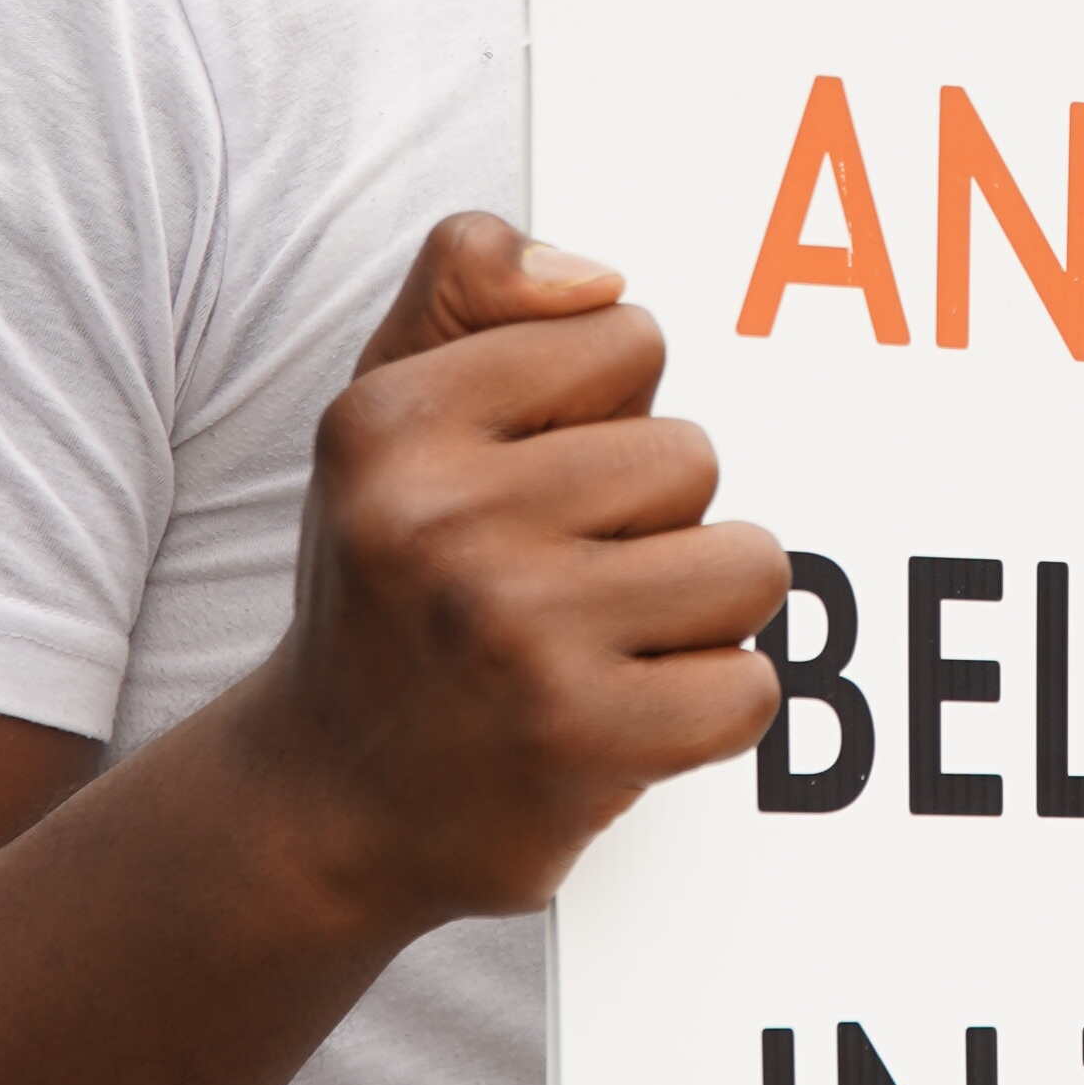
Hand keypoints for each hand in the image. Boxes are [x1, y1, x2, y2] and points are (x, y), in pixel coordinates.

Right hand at [262, 211, 785, 927]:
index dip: (603, 411)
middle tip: (556, 580)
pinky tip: (620, 713)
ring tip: (600, 641)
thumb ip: (467, 286)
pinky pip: (750, 685)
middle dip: (651, 517)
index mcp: (391, 421)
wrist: (332, 802)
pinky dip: (708, 708)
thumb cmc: (388, 587)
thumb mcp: (383, 414)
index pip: (626, 337)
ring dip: (696, 609)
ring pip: (747, 563)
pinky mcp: (582, 739)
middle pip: (693, 453)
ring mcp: (516, 632)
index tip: (529, 479)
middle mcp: (442, 520)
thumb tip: (600, 282)